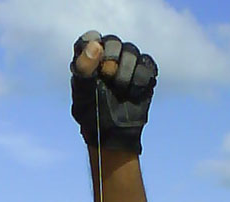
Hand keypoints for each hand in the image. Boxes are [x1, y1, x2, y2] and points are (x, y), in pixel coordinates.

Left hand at [70, 31, 157, 154]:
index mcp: (87, 58)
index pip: (89, 38)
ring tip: (120, 90)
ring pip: (132, 51)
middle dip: (112, 60)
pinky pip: (146, 64)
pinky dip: (139, 81)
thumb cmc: (93, 115)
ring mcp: (127, 61)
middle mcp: (107, 55)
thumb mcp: (83, 95)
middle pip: (113, 41)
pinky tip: (132, 94)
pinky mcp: (144, 70)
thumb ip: (84, 69)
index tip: (96, 66)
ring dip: (125, 74)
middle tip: (108, 78)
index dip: (93, 47)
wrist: (114, 135)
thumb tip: (96, 45)